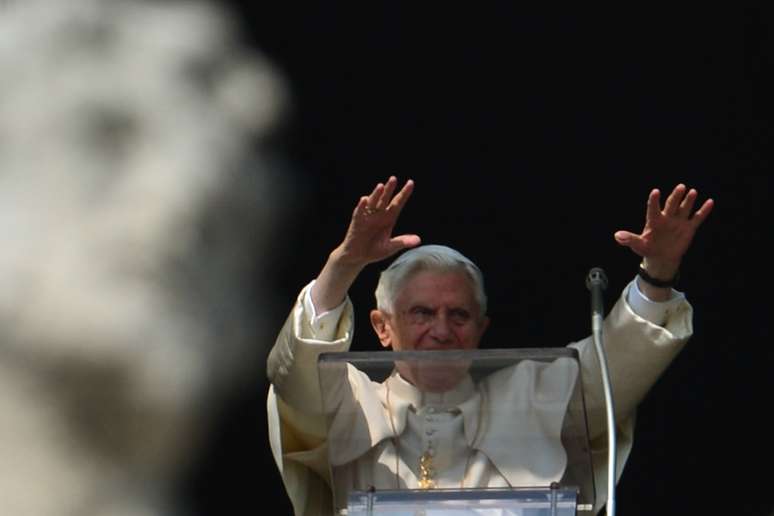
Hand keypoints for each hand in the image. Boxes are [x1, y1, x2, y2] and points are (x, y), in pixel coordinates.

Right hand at [312, 177, 419, 311]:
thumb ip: (402, 242)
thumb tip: (418, 240)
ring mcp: (367, 217)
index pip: (398, 203)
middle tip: (393, 178)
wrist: (357, 258)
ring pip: (373, 202)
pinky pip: (359, 212)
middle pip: (385, 199)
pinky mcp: (357, 222)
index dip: (404, 193)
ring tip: (381, 186)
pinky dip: (362, 206)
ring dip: (376, 194)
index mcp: (389, 218)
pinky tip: (365, 199)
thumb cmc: (374, 251)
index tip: (411, 182)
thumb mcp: (390, 247)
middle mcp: (379, 215)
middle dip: (389, 189)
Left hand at [614, 184, 713, 278]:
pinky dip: (703, 211)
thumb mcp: (638, 245)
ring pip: (684, 208)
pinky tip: (709, 202)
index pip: (653, 208)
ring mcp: (678, 222)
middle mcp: (667, 218)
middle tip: (680, 187)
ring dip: (689, 201)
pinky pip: (697, 218)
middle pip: (671, 205)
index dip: (654, 201)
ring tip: (692, 192)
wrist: (662, 257)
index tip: (656, 191)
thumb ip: (629, 239)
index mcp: (654, 221)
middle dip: (675, 196)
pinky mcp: (689, 228)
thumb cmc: (648, 248)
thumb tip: (617, 236)